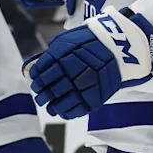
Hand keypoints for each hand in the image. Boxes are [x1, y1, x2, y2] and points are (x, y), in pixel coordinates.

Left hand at [25, 7, 152, 118]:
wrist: (118, 46)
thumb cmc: (89, 41)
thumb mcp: (66, 40)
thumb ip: (51, 54)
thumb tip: (34, 68)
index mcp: (60, 57)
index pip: (41, 73)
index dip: (36, 80)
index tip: (35, 82)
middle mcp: (70, 72)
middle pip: (48, 89)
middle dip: (42, 95)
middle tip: (40, 96)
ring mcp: (83, 86)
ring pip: (60, 103)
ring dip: (52, 106)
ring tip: (50, 106)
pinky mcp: (94, 97)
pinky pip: (76, 110)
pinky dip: (67, 112)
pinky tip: (62, 111)